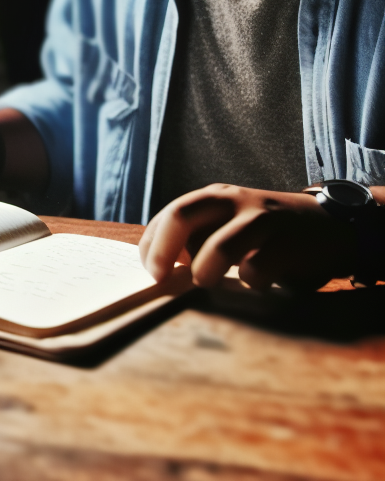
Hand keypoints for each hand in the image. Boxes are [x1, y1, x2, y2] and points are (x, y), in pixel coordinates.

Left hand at [139, 183, 357, 291]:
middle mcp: (233, 200)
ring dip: (204, 270)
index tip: (150, 271)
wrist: (329, 226)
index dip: (152, 243)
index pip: (169, 214)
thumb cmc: (266, 234)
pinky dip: (248, 282)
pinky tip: (255, 283)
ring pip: (219, 245)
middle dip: (162, 250)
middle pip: (182, 216)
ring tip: (206, 282)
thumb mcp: (229, 224)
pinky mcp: (288, 244)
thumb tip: (159, 265)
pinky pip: (257, 269)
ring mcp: (262, 220)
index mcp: (213, 197)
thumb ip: (198, 238)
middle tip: (160, 279)